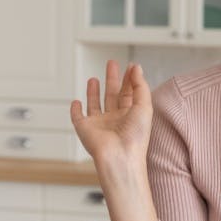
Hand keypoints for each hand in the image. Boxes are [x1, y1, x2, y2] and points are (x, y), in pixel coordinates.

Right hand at [70, 61, 152, 175]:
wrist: (120, 156)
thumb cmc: (136, 136)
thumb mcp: (144, 106)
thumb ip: (140, 85)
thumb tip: (136, 68)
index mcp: (130, 115)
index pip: (130, 93)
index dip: (130, 79)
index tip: (131, 66)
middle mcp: (115, 119)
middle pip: (113, 95)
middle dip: (112, 79)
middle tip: (111, 63)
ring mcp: (99, 124)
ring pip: (95, 105)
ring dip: (94, 92)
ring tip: (94, 79)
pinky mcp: (84, 128)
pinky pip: (78, 118)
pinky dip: (75, 110)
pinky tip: (76, 102)